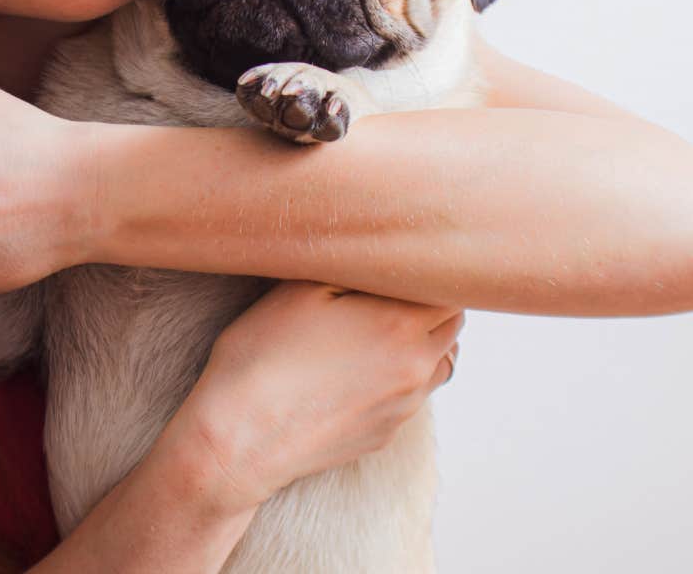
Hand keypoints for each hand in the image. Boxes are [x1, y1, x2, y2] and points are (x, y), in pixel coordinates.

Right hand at [166, 281, 462, 514]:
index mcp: (402, 324)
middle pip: (452, 327)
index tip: (409, 263)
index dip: (432, 273)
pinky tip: (358, 372)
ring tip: (381, 331)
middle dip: (434, 305)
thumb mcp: (299, 289)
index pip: (452, 290)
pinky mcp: (384, 434)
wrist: (240, 440)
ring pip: (439, 365)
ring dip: (424, 343)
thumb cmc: (262, 357)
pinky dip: (398, 379)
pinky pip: (409, 398)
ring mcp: (403, 407)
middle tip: (395, 290)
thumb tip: (376, 252)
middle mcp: (415, 367)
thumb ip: (349, 266)